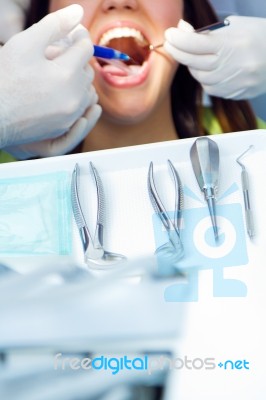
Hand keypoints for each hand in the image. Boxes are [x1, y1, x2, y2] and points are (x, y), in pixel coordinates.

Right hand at [0, 4, 100, 155]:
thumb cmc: (5, 79)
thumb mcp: (25, 44)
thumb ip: (54, 26)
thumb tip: (78, 12)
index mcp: (66, 73)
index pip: (85, 47)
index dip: (78, 36)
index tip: (70, 34)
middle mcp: (74, 96)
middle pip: (88, 69)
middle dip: (77, 58)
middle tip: (57, 54)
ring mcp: (70, 114)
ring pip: (87, 90)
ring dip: (78, 78)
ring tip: (57, 72)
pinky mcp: (65, 126)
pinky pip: (81, 108)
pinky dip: (75, 96)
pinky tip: (59, 90)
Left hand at [164, 16, 265, 98]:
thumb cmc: (260, 36)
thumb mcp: (236, 26)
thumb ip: (209, 32)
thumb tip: (183, 32)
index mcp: (231, 45)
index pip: (195, 44)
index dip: (178, 39)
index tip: (170, 33)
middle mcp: (230, 67)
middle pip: (192, 63)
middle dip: (178, 52)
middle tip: (171, 42)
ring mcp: (231, 83)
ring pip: (200, 78)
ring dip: (192, 65)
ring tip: (194, 54)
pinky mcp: (234, 93)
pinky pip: (210, 87)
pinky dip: (205, 77)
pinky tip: (208, 68)